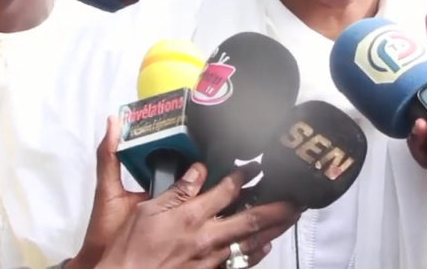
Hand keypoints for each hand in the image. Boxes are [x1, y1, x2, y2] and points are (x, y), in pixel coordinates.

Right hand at [68, 117, 299, 268]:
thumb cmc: (129, 248)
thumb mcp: (146, 210)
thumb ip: (176, 189)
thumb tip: (197, 170)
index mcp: (190, 215)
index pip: (227, 190)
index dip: (245, 176)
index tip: (256, 167)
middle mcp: (207, 237)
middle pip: (251, 218)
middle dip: (277, 206)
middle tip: (296, 196)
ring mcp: (211, 258)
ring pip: (251, 242)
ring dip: (274, 228)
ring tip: (291, 216)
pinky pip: (239, 263)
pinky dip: (256, 254)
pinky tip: (266, 246)